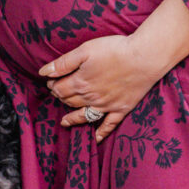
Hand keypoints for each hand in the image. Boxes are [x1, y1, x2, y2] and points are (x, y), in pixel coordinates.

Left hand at [39, 34, 165, 140]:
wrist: (145, 57)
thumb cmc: (115, 50)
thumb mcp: (85, 50)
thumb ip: (63, 63)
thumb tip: (44, 73)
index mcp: (80, 82)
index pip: (59, 88)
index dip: (53, 85)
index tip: (51, 82)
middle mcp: (90, 98)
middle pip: (70, 101)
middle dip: (61, 97)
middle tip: (58, 94)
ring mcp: (106, 106)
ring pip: (84, 115)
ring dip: (72, 118)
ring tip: (64, 122)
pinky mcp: (121, 109)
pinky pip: (109, 125)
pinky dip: (101, 132)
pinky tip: (96, 139)